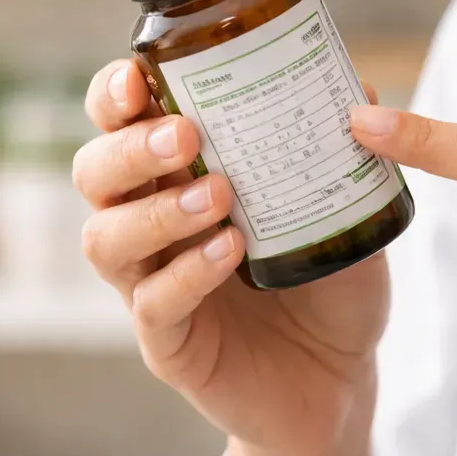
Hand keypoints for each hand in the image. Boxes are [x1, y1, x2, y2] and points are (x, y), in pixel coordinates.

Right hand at [75, 60, 388, 455]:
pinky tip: (230, 252)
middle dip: (129, 149)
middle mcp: (152, 227)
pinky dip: (187, 273)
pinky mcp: (170, 344)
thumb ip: (343, 156)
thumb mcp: (344, 211)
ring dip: (157, 210)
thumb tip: (361, 89)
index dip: (114, 96)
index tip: (139, 77)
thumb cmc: (330, 284)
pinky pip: (153, 305)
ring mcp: (152, 286)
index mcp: (179, 178)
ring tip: (218, 194)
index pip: (120, 124)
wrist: (343, 378)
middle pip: (95, 175)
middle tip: (185, 137)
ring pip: (107, 240)